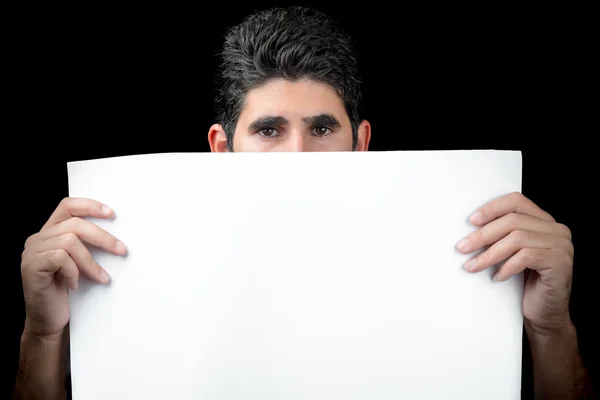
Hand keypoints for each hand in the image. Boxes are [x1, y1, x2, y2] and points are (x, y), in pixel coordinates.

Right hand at [20, 197, 126, 336]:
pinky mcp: (32, 266)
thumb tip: (115, 236)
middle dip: (102, 237)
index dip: (90, 206)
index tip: (111, 214)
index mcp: (49, 232)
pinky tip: (75, 284)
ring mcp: (32, 252)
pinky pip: (61, 258)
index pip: (67, 206)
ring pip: (70, 242)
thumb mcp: (78, 263)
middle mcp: (38, 239)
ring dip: (90, 261)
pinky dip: (73, 271)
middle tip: (121, 250)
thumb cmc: (66, 291)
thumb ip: (85, 244)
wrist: (49, 320)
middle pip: (75, 224)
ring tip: (100, 277)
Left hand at [456, 192, 573, 333]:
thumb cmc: (525, 283)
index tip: (471, 221)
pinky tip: (497, 277)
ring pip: (516, 239)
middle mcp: (556, 230)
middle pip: (513, 221)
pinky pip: (526, 257)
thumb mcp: (511, 254)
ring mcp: (561, 246)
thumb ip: (501, 236)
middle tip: (462, 247)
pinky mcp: (561, 263)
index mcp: (544, 221)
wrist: (545, 314)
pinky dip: (506, 267)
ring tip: (473, 266)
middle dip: (483, 235)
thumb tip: (469, 228)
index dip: (492, 208)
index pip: (516, 202)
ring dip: (489, 254)